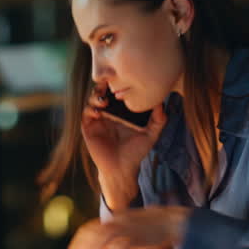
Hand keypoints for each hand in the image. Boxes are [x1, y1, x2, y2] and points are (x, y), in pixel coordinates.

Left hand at [64, 206, 190, 248]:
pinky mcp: (137, 237)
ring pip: (103, 238)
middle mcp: (118, 221)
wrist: (173, 222)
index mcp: (115, 218)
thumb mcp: (130, 229)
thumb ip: (116, 238)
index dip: (78, 241)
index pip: (90, 227)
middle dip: (80, 248)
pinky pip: (120, 246)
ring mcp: (127, 228)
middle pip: (92, 233)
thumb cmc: (152, 228)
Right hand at [81, 86, 166, 209]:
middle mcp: (108, 113)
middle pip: (102, 92)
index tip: (123, 79)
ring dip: (96, 97)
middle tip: (110, 84)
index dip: (117, 83)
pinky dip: (90, 110)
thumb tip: (162, 103)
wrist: (122, 168)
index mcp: (121, 112)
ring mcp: (97, 120)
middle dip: (104, 86)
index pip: (117, 92)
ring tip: (105, 100)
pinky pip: (86, 114)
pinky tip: (99, 112)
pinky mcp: (88, 128)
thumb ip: (158, 120)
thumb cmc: (136, 152)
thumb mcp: (151, 134)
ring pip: (92, 100)